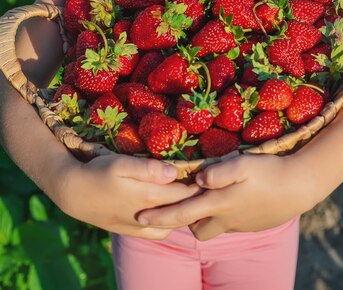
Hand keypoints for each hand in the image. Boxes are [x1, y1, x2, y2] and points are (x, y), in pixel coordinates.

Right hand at [58, 154, 201, 239]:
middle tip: (211, 188)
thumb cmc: (98, 172)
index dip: (201, 185)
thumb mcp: (121, 164)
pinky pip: (159, 233)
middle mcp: (148, 215)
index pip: (184, 193)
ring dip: (184, 213)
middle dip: (198, 201)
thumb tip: (174, 172)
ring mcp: (140, 226)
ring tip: (193, 198)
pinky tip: (172, 212)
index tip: (213, 176)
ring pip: (172, 225)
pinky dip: (170, 224)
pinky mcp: (132, 230)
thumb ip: (148, 169)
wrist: (73, 194)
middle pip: (182, 211)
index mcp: (149, 196)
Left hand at [136, 154, 313, 240]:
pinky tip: (226, 200)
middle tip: (171, 208)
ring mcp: (239, 223)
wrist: (299, 187)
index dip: (160, 216)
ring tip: (199, 201)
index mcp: (219, 203)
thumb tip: (199, 177)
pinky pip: (227, 223)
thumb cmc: (269, 172)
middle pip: (194, 227)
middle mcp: (225, 218)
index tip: (139, 219)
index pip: (182, 213)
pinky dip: (220, 215)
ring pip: (211, 227)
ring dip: (201, 218)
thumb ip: (219, 172)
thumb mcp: (243, 165)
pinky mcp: (251, 224)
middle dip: (180, 221)